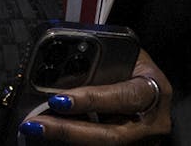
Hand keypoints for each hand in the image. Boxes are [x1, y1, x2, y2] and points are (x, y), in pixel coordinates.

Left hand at [20, 50, 170, 142]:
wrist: (147, 83)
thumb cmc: (132, 63)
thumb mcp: (122, 54)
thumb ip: (97, 60)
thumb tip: (54, 63)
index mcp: (154, 89)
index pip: (124, 97)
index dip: (92, 100)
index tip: (59, 100)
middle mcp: (152, 121)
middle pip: (111, 135)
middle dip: (69, 130)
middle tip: (36, 124)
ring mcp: (143, 140)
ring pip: (103, 145)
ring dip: (66, 137)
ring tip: (36, 128)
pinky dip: (71, 141)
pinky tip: (48, 134)